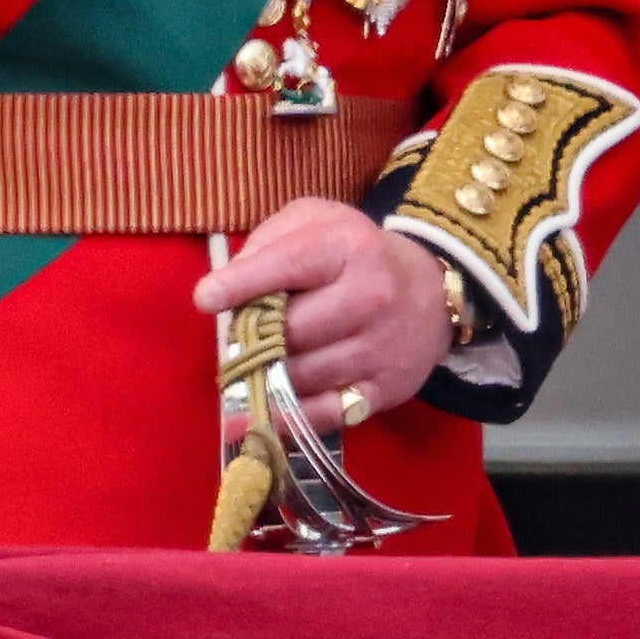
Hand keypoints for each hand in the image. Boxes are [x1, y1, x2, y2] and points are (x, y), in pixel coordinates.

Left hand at [193, 198, 453, 434]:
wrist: (433, 291)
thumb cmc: (356, 254)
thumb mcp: (318, 223)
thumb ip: (269, 240)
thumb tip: (225, 286)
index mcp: (350, 248)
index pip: (290, 264)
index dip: (242, 283)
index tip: (206, 298)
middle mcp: (371, 295)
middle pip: (288, 331)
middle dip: (252, 339)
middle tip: (238, 341)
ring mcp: (381, 346)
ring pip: (299, 376)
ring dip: (267, 377)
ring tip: (256, 369)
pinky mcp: (386, 388)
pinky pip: (322, 414)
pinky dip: (288, 415)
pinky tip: (270, 407)